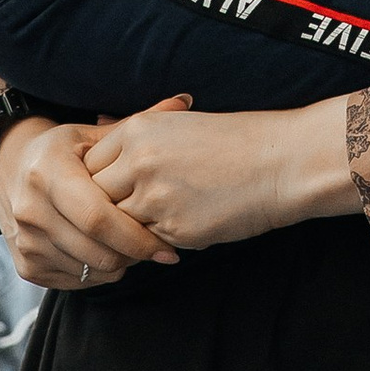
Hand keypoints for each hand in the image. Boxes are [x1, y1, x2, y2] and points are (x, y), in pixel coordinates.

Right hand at [0, 113, 178, 289]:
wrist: (9, 169)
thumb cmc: (63, 151)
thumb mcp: (94, 135)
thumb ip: (137, 124)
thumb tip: (184, 101)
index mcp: (48, 171)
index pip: (98, 218)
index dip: (138, 237)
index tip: (168, 246)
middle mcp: (31, 208)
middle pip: (97, 251)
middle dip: (135, 255)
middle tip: (158, 249)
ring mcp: (25, 240)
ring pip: (89, 270)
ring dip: (120, 264)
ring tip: (131, 245)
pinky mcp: (26, 265)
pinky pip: (76, 281)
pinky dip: (99, 273)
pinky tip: (106, 250)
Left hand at [85, 96, 351, 248]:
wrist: (281, 162)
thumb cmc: (235, 142)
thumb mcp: (178, 126)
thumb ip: (137, 141)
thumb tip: (100, 144)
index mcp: (139, 129)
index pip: (88, 164)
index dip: (96, 183)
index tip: (108, 193)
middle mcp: (139, 161)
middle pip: (94, 196)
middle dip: (103, 210)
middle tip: (114, 220)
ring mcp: (155, 197)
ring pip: (116, 224)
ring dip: (124, 232)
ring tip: (139, 232)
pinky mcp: (174, 229)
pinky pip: (146, 243)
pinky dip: (151, 244)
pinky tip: (170, 237)